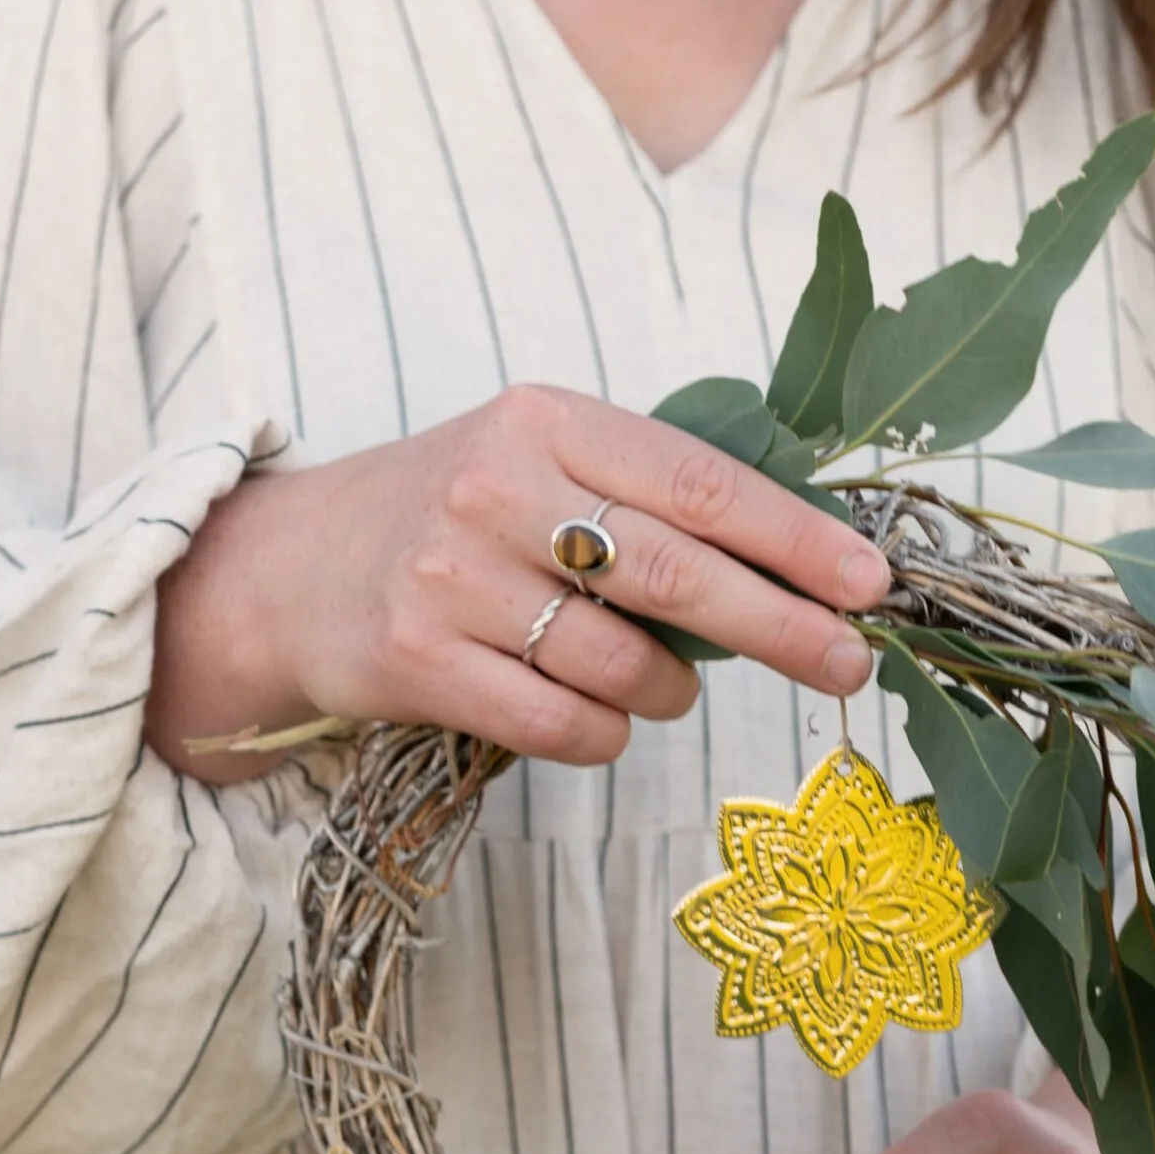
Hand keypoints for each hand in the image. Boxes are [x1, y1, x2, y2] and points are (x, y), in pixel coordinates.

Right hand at [145, 384, 888, 780]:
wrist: (286, 571)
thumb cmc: (450, 519)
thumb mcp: (536, 461)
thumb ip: (644, 494)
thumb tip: (796, 565)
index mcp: (546, 419)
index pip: (701, 483)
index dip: (797, 539)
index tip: (868, 584)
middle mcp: (498, 488)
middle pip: (678, 573)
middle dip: (780, 628)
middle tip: (846, 664)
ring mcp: (452, 578)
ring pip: (623, 665)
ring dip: (669, 694)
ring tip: (664, 689)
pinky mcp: (419, 662)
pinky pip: (563, 724)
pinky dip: (605, 734)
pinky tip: (599, 716)